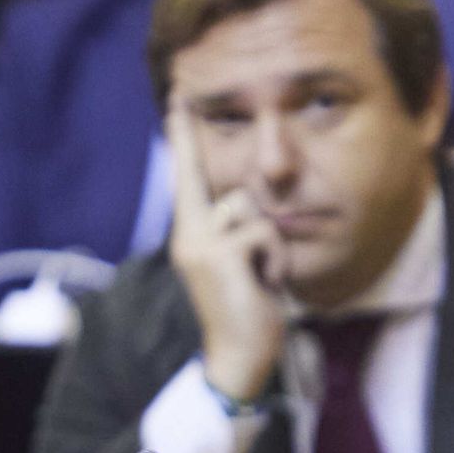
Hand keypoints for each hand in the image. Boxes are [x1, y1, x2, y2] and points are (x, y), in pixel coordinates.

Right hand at [165, 108, 286, 403]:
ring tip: (260, 279)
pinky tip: (264, 285)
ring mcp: (200, 244)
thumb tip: (252, 208)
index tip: (177, 98)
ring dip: (271, 248)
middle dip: (262, 230)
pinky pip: (266, 233)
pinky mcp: (219, 254)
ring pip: (255, 213)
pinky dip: (276, 260)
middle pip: (240, 194)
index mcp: (192, 233)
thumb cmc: (248, 305)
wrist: (240, 353)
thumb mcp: (243, 260)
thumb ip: (240, 228)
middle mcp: (188, 234)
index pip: (188, 176)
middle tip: (257, 273)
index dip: (184, 137)